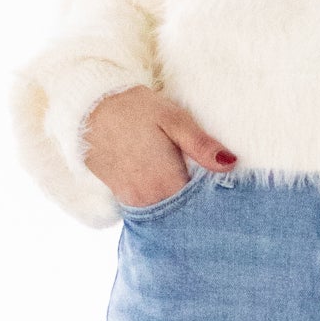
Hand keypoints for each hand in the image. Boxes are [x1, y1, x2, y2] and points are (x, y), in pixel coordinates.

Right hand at [82, 85, 236, 205]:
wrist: (89, 108)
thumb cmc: (134, 109)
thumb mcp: (172, 119)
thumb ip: (201, 145)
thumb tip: (231, 164)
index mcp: (166, 182)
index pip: (201, 204)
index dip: (216, 199)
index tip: (229, 192)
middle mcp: (149, 199)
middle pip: (185, 213)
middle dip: (201, 206)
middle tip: (216, 192)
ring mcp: (133, 201)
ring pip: (167, 212)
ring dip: (182, 204)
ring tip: (195, 189)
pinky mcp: (122, 197)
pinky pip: (151, 207)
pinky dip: (164, 201)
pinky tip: (171, 186)